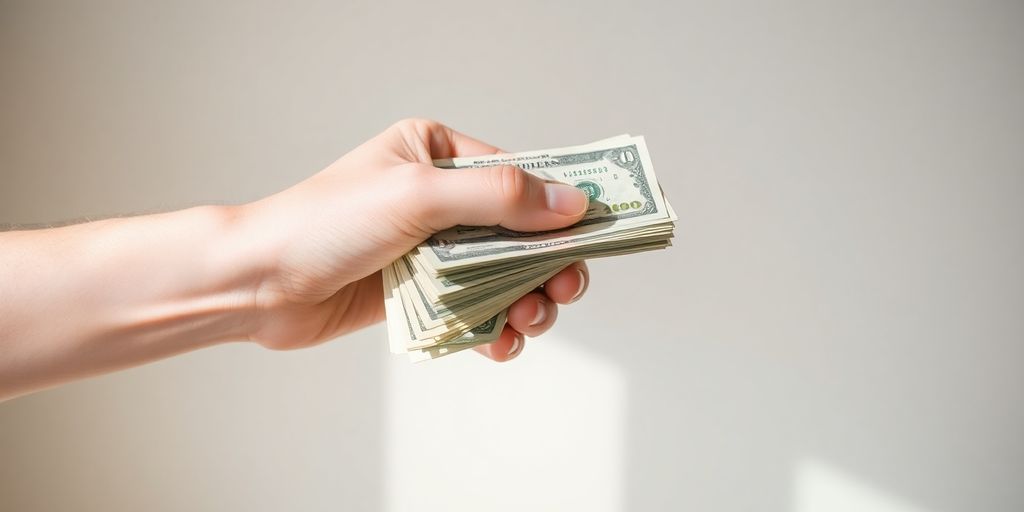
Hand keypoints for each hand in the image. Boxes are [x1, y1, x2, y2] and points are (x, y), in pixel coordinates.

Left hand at [239, 119, 591, 360]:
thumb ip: (499, 199)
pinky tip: (501, 343)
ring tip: (529, 322)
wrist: (259, 283)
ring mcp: (429, 245)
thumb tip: (571, 205)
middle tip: (565, 289)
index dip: (563, 207)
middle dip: (548, 264)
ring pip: (502, 274)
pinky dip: (493, 326)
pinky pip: (473, 306)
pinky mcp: (419, 289)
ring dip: (526, 300)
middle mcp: (438, 196)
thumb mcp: (418, 197)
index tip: (599, 235)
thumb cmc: (325, 223)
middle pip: (520, 231)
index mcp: (436, 152)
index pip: (519, 176)